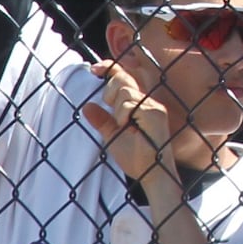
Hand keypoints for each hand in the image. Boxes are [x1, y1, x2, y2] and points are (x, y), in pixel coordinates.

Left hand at [81, 58, 175, 183]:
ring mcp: (153, 106)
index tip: (94, 69)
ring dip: (117, 109)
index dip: (109, 68)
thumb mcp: (112, 136)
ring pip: (125, 92)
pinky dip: (123, 115)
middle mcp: (148, 101)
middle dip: (109, 93)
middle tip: (114, 116)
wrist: (152, 175)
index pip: (124, 77)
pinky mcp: (156, 113)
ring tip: (124, 126)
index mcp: (139, 104)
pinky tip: (128, 127)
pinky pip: (131, 104)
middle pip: (122, 80)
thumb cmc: (136, 158)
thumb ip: (102, 121)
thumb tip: (87, 106)